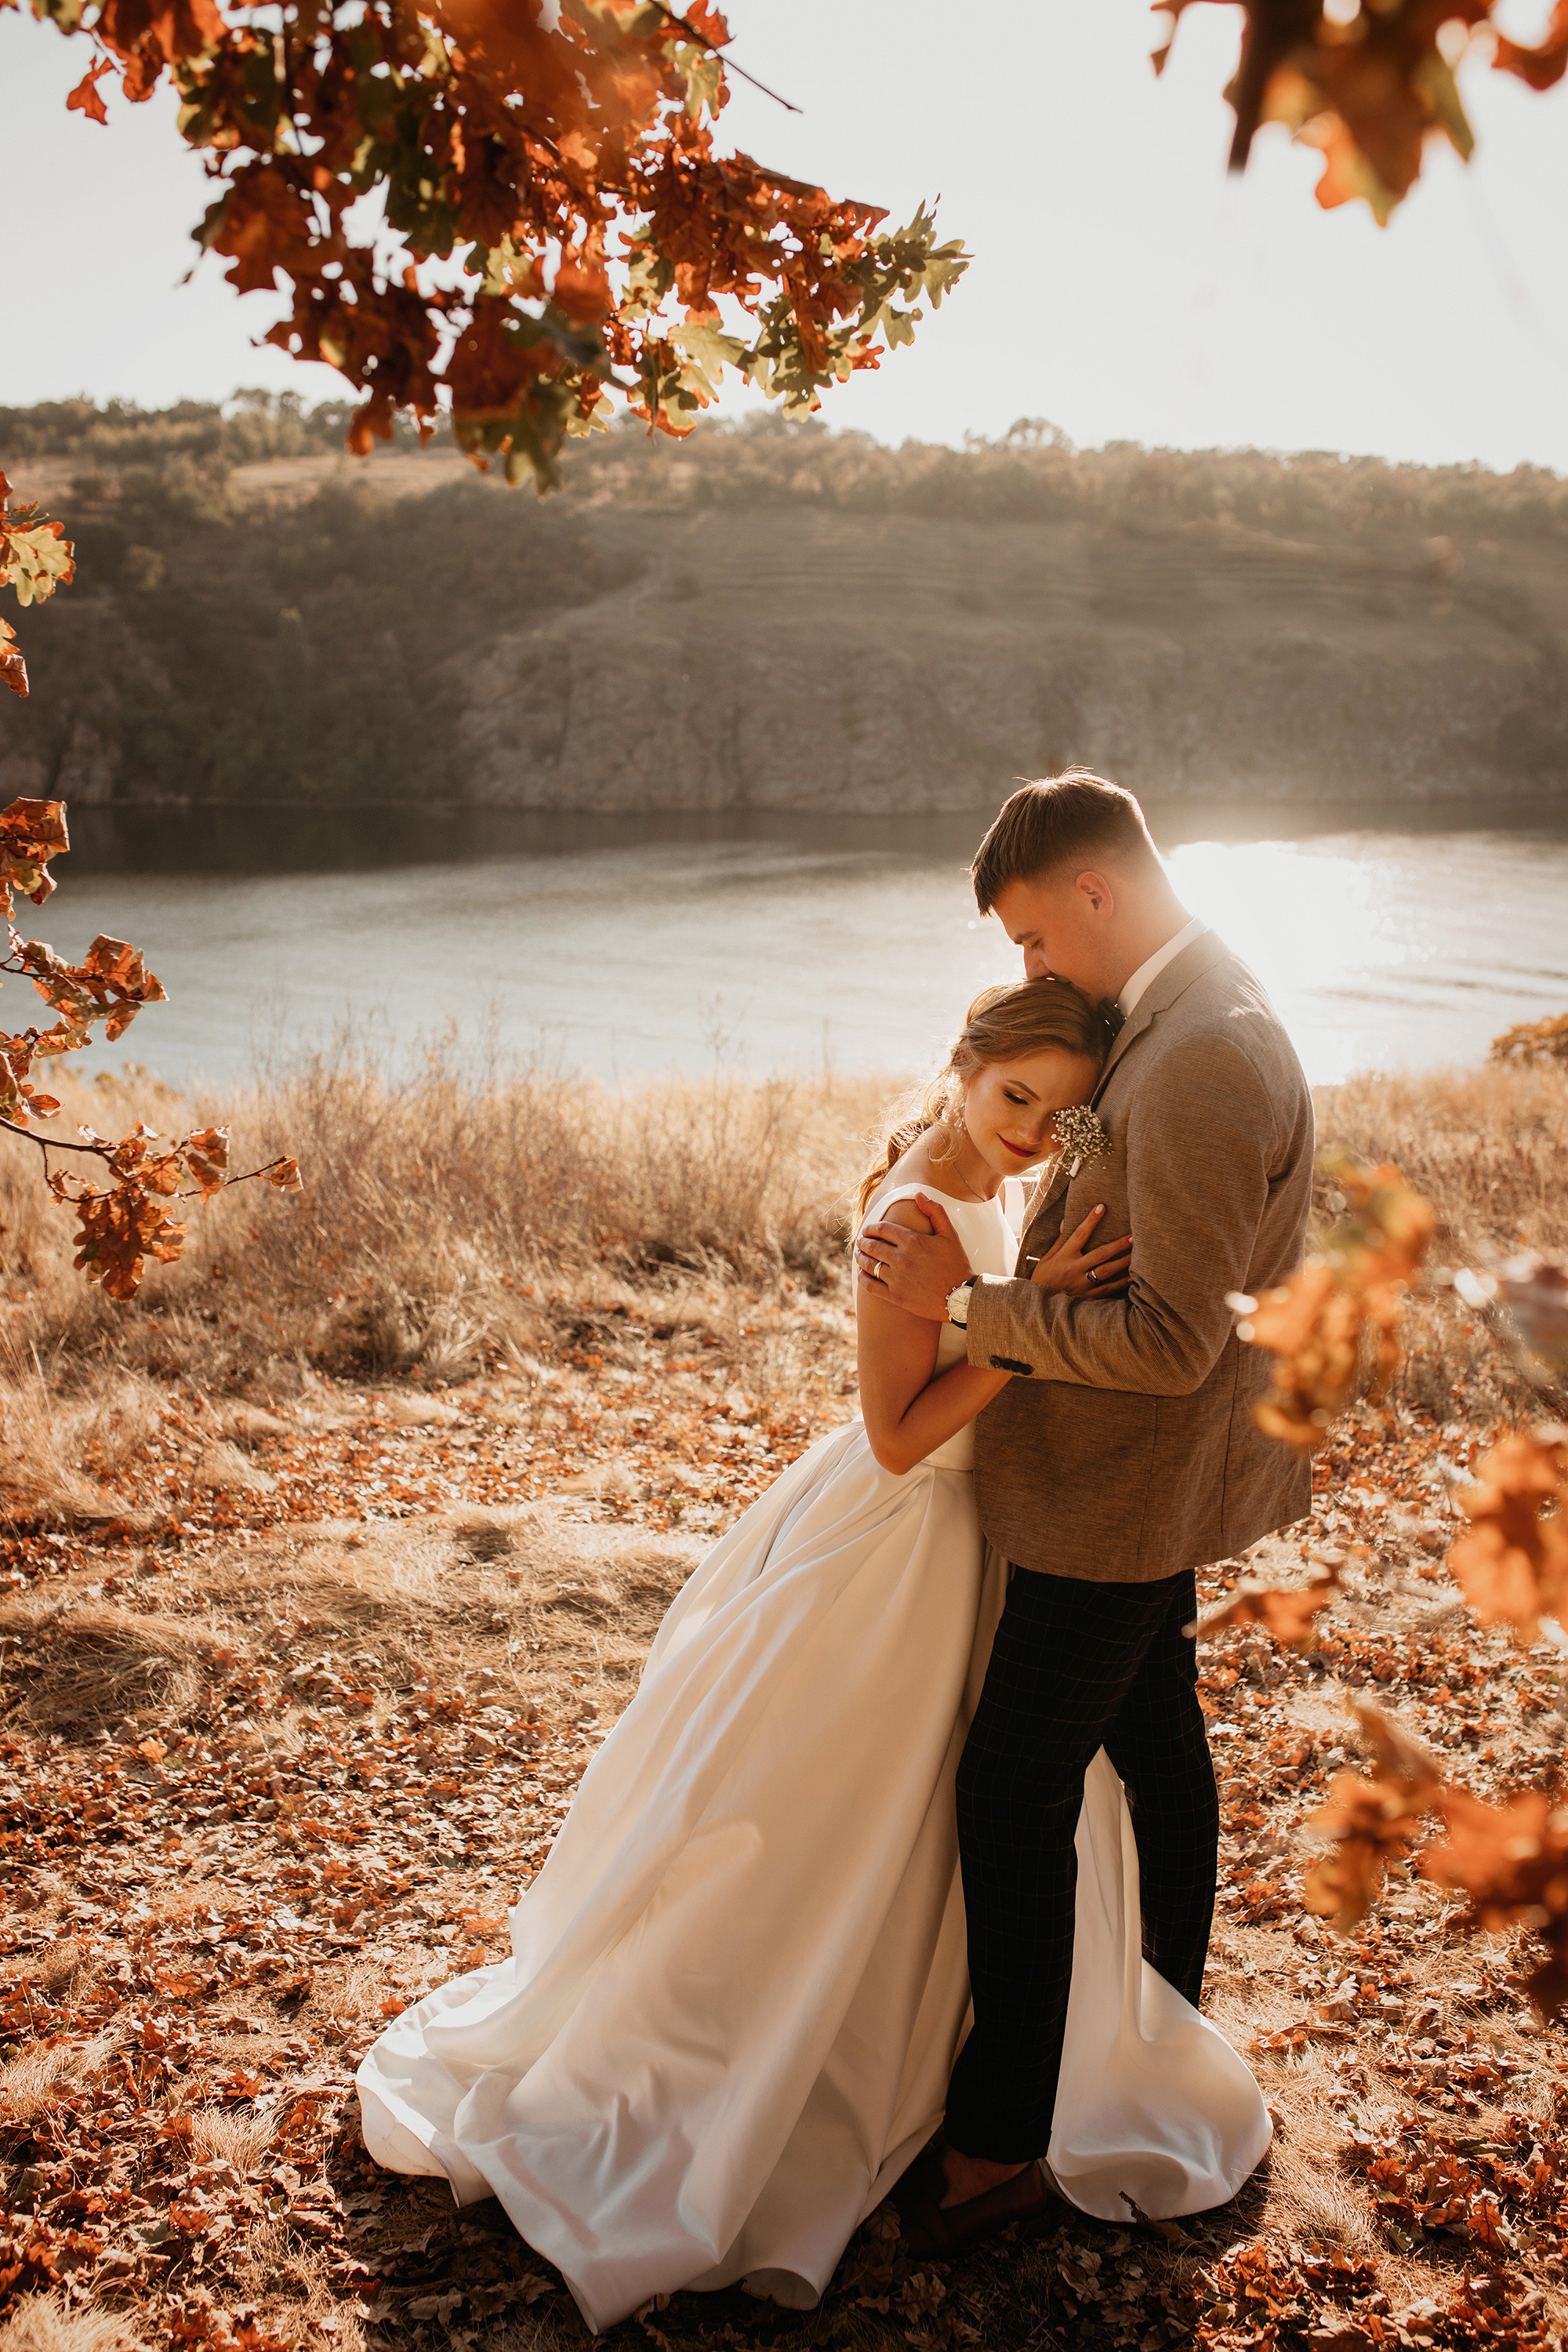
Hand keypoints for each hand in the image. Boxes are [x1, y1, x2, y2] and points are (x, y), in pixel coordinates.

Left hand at [854, 1192, 972, 1320]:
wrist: (961, 1298)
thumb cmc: (956, 1264)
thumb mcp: (950, 1234)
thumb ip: (935, 1211)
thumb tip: (919, 1194)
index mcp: (913, 1241)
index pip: (882, 1229)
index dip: (870, 1228)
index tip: (867, 1230)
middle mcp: (902, 1258)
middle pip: (871, 1246)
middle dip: (862, 1242)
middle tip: (860, 1242)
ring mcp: (897, 1278)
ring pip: (869, 1265)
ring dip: (860, 1258)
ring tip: (859, 1255)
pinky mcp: (896, 1296)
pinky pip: (870, 1285)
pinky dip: (862, 1277)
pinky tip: (862, 1273)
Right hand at [1029, 1204, 1132, 1298]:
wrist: (1038, 1306)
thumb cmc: (1042, 1279)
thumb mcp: (1046, 1259)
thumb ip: (1059, 1241)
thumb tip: (1066, 1221)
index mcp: (1063, 1257)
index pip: (1079, 1234)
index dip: (1091, 1220)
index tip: (1102, 1207)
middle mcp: (1074, 1269)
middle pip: (1100, 1254)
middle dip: (1118, 1244)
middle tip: (1133, 1236)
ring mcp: (1082, 1284)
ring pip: (1106, 1271)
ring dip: (1123, 1262)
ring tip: (1137, 1254)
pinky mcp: (1087, 1297)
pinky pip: (1107, 1289)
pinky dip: (1120, 1284)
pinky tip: (1131, 1277)